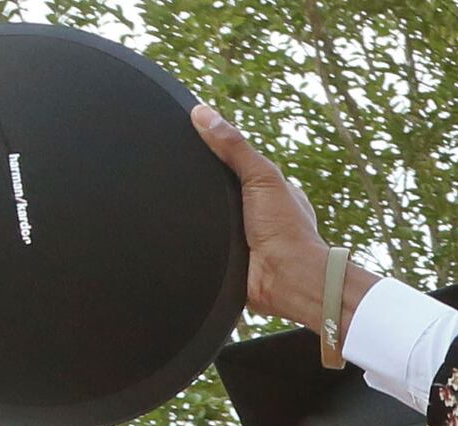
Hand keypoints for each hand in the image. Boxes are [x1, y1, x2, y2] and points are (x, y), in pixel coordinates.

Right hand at [188, 105, 351, 327]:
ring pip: (209, 215)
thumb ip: (235, 147)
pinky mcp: (228, 257)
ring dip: (194, 212)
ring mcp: (243, 235)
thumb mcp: (262, 177)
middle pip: (219, 189)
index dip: (212, 152)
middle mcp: (257, 212)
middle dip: (200, 184)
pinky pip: (204, 240)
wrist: (286, 281)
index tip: (186, 139)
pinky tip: (176, 227)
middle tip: (174, 172)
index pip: (235, 164)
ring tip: (170, 199)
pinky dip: (192, 235)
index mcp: (269, 191)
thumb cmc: (286, 231)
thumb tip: (202, 112)